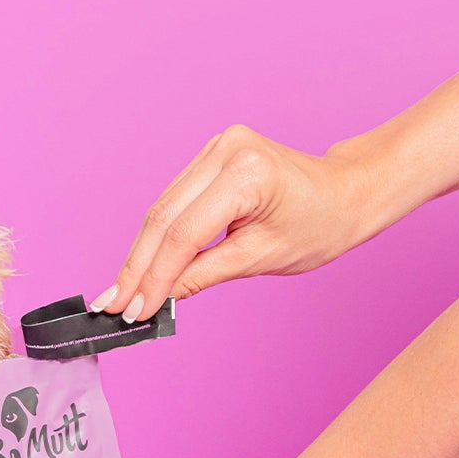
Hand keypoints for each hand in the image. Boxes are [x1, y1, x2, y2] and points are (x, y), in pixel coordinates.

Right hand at [91, 125, 388, 321]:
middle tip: (112, 305)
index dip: (154, 276)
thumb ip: (204, 274)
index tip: (133, 310)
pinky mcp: (210, 155)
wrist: (346, 192)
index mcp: (246, 173)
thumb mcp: (261, 258)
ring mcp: (216, 147)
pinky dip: (157, 235)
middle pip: (164, 217)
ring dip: (140, 253)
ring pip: (162, 208)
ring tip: (120, 292)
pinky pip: (174, 200)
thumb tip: (159, 297)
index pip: (184, 233)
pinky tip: (141, 264)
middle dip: (137, 266)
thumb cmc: (319, 224)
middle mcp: (226, 150)